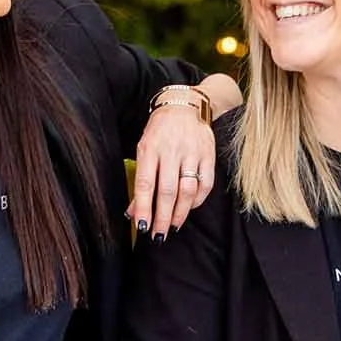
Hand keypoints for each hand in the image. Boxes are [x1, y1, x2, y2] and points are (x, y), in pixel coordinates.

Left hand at [130, 104, 216, 239]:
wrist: (185, 105)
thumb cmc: (160, 132)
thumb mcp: (144, 149)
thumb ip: (141, 179)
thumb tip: (133, 212)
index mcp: (150, 148)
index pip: (145, 183)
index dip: (143, 207)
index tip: (142, 226)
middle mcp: (171, 150)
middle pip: (167, 191)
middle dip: (162, 217)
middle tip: (158, 235)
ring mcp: (192, 153)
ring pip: (187, 190)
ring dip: (179, 213)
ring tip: (172, 226)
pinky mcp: (208, 155)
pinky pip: (204, 184)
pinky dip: (196, 201)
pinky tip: (188, 209)